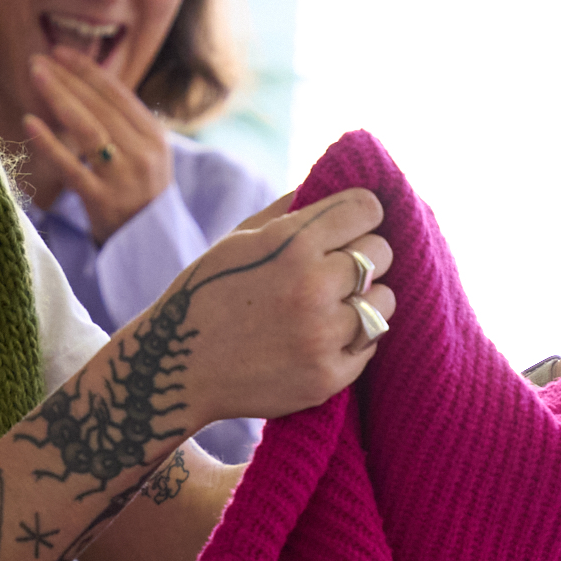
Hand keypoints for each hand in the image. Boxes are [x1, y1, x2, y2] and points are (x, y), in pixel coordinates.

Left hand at [22, 49, 174, 244]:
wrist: (149, 244)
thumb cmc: (139, 193)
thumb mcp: (144, 154)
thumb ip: (122, 123)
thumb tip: (84, 82)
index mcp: (154, 136)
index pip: (117, 94)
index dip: (87, 70)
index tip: (60, 52)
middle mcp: (143, 153)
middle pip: (100, 107)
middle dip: (68, 79)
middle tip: (38, 60)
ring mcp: (123, 178)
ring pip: (88, 130)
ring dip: (60, 98)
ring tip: (36, 76)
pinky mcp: (103, 202)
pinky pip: (71, 167)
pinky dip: (49, 143)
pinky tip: (29, 123)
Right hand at [159, 187, 394, 429]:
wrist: (176, 370)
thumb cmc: (207, 294)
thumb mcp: (238, 238)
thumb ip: (290, 209)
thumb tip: (334, 183)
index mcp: (292, 242)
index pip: (368, 208)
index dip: (361, 215)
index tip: (351, 227)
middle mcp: (313, 285)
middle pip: (381, 252)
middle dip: (364, 256)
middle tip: (337, 271)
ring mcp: (322, 335)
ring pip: (384, 301)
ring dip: (365, 301)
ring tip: (333, 307)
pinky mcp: (328, 376)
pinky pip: (371, 344)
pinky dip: (354, 340)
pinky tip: (322, 338)